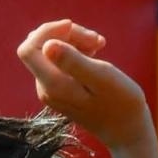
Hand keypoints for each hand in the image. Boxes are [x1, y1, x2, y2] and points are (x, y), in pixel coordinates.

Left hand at [17, 19, 150, 148]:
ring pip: (51, 51)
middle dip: (66, 34)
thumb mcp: (102, 77)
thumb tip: (47, 45)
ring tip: (99, 45)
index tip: (73, 26)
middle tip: (96, 39)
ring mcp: (51, 89)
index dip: (48, 31)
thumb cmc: (121, 103)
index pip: (30, 48)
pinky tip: (95, 52)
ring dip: (74, 41)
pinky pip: (60, 61)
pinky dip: (76, 51)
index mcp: (53, 86)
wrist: (127, 130)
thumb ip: (74, 62)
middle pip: (40, 46)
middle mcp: (45, 88)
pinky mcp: (60, 89)